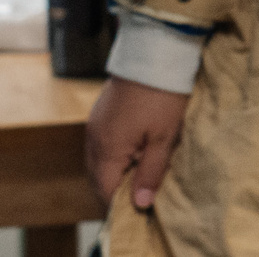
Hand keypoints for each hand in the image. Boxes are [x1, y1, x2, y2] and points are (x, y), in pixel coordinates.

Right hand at [86, 76, 190, 211]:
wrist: (153, 50)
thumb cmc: (162, 94)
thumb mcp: (164, 137)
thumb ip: (151, 172)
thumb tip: (140, 204)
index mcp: (107, 149)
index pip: (105, 192)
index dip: (122, 205)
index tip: (143, 207)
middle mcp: (94, 139)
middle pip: (98, 179)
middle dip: (117, 190)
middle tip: (143, 193)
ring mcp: (95, 124)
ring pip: (99, 162)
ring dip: (115, 172)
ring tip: (140, 172)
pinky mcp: (100, 113)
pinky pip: (101, 145)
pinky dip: (114, 155)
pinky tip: (134, 151)